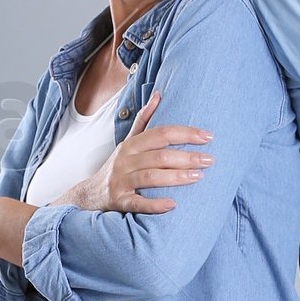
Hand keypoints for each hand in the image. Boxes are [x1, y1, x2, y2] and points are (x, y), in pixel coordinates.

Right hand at [63, 92, 212, 214]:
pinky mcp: (119, 201)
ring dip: (175, 177)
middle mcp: (126, 160)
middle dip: (186, 157)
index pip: (161, 134)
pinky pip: (137, 203)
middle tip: (209, 160)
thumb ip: (143, 119)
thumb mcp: (128, 141)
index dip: (185, 133)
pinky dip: (154, 205)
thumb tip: (159, 94)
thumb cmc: (118, 166)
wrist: (90, 194)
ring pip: (150, 177)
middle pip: (159, 155)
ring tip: (198, 177)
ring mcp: (121, 181)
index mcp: (132, 144)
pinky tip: (172, 205)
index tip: (208, 136)